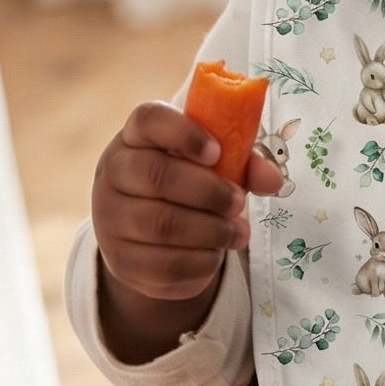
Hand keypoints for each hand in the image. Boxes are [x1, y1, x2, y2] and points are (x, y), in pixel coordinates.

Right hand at [93, 102, 283, 362]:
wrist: (144, 233)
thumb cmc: (182, 183)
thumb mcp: (209, 165)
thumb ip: (242, 163)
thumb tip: (273, 180)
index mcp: (136, 136)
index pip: (149, 119)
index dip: (184, 132)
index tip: (217, 152)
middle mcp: (114, 172)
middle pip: (156, 175)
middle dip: (208, 191)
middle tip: (239, 202)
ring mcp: (111, 218)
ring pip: (161, 225)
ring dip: (211, 231)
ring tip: (238, 233)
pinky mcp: (120, 261)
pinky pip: (163, 266)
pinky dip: (200, 262)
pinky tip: (215, 254)